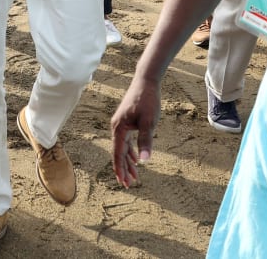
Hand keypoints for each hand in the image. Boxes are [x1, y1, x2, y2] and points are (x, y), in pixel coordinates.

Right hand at [110, 74, 160, 188]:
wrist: (146, 81)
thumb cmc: (148, 100)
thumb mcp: (149, 121)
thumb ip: (145, 141)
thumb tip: (145, 161)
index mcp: (119, 128)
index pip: (117, 153)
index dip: (120, 169)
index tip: (124, 183)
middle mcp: (117, 127)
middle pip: (118, 153)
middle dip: (124, 169)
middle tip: (129, 184)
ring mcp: (121, 124)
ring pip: (123, 148)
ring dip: (128, 162)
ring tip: (135, 176)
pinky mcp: (127, 121)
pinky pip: (126, 141)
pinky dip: (131, 151)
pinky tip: (136, 159)